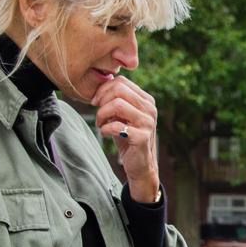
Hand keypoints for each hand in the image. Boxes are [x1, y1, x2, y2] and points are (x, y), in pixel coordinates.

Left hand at [91, 74, 160, 201]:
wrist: (140, 164)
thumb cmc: (127, 137)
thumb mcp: (122, 115)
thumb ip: (116, 99)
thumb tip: (101, 83)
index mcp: (146, 100)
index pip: (121, 82)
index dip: (103, 89)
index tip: (96, 102)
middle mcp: (150, 108)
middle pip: (119, 89)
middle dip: (102, 100)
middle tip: (98, 113)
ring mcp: (148, 122)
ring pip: (117, 104)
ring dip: (102, 114)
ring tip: (100, 124)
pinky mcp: (142, 137)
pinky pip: (116, 125)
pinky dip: (105, 129)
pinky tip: (104, 133)